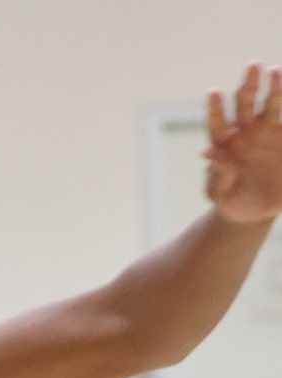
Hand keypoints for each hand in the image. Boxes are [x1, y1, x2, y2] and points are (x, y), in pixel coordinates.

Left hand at [206, 65, 281, 223]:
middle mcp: (245, 131)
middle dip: (248, 85)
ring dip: (273, 88)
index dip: (215, 108)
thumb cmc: (231, 200)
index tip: (213, 92)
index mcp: (224, 144)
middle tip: (252, 65)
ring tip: (275, 71)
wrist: (256, 209)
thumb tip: (205, 152)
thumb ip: (216, 173)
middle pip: (245, 104)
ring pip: (270, 105)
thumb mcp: (220, 192)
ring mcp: (267, 131)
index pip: (217, 123)